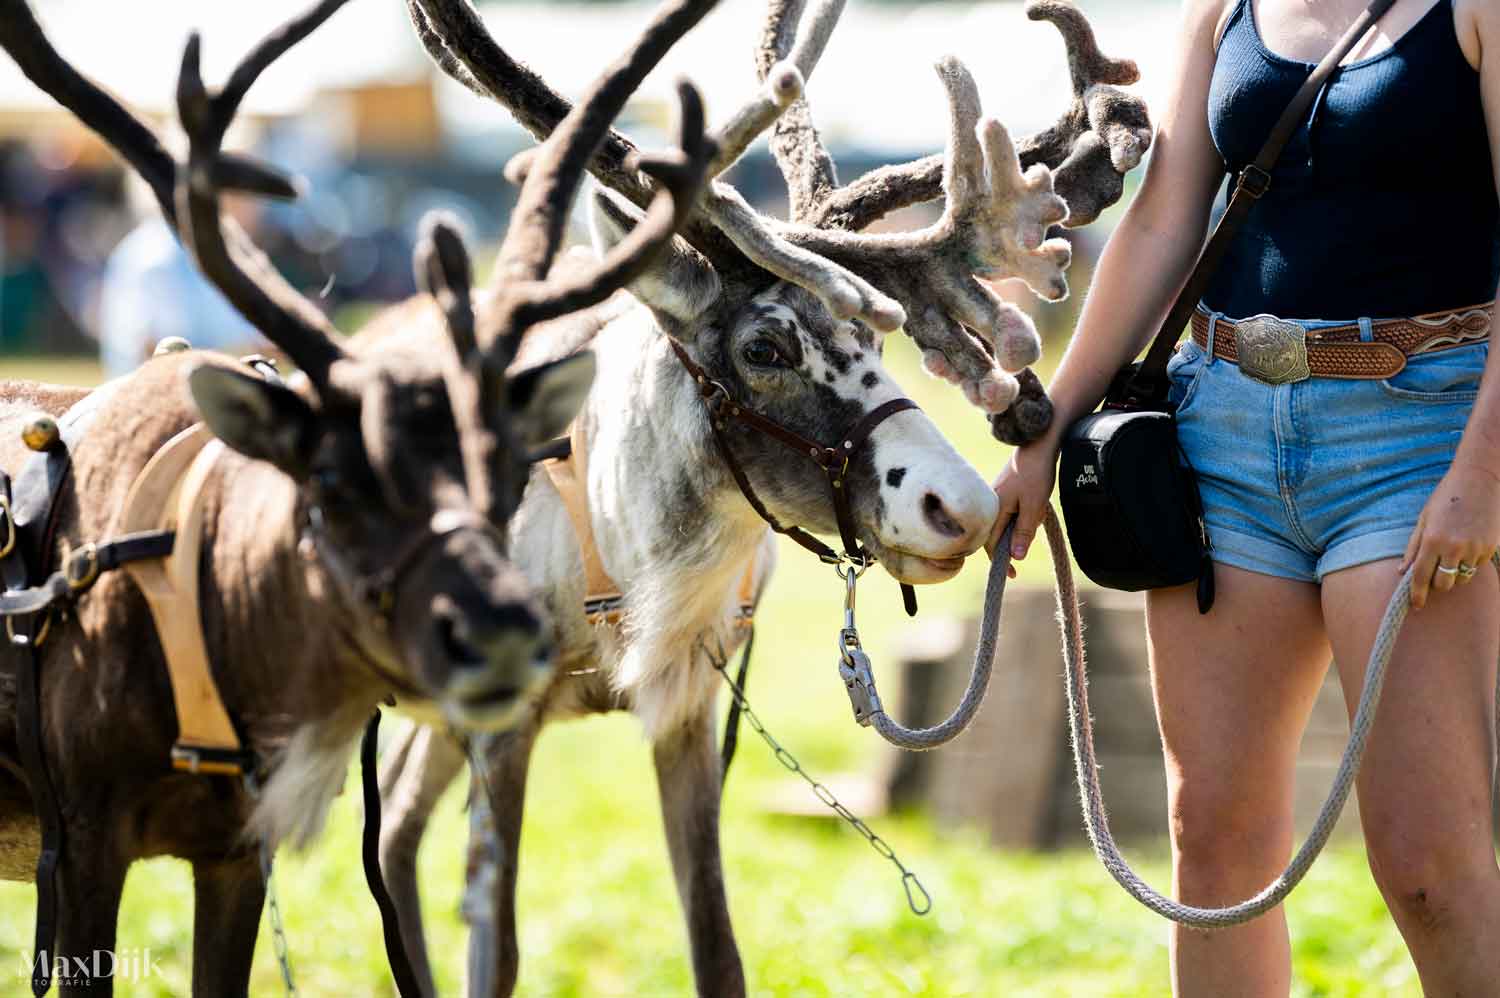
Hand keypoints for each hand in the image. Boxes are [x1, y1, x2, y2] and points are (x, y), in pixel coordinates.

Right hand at [986, 430, 1061, 577]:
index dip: (1002, 562)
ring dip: (1019, 529)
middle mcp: (990, 504)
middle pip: (996, 536)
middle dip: (1011, 544)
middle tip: (1030, 539)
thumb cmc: (1036, 474)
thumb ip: (1023, 532)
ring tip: (1038, 513)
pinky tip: (1035, 507)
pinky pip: (1009, 513)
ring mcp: (996, 497)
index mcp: (993, 510)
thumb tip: (1015, 557)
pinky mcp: (1004, 491)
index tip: (1013, 574)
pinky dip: (1020, 518)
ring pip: (1004, 524)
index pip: (992, 545)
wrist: (1039, 444)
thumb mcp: (1034, 507)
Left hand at [1401, 460, 1499, 608]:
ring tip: (1452, 555)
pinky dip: (1469, 563)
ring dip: (1455, 574)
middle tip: (1434, 577)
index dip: (1417, 594)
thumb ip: (1414, 547)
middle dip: (1437, 585)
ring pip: (1462, 578)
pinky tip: (1467, 545)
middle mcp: (1454, 547)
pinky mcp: (1490, 548)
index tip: (1415, 605)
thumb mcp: (1424, 519)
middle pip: (1444, 584)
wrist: (1478, 480)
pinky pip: (1476, 567)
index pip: (1421, 577)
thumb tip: (1402, 571)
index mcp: (1432, 540)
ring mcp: (1475, 548)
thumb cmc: (1445, 498)